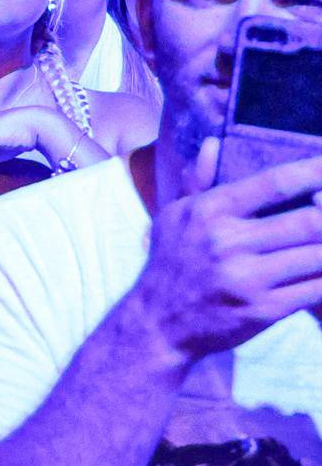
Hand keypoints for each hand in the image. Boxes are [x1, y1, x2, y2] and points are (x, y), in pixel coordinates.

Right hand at [124, 145, 321, 366]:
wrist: (158, 321)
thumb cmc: (171, 263)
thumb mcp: (174, 216)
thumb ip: (197, 180)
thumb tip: (212, 144)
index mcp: (210, 211)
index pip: (273, 184)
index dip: (313, 172)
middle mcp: (229, 241)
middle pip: (309, 221)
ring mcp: (248, 277)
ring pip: (319, 256)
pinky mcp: (264, 309)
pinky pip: (316, 289)